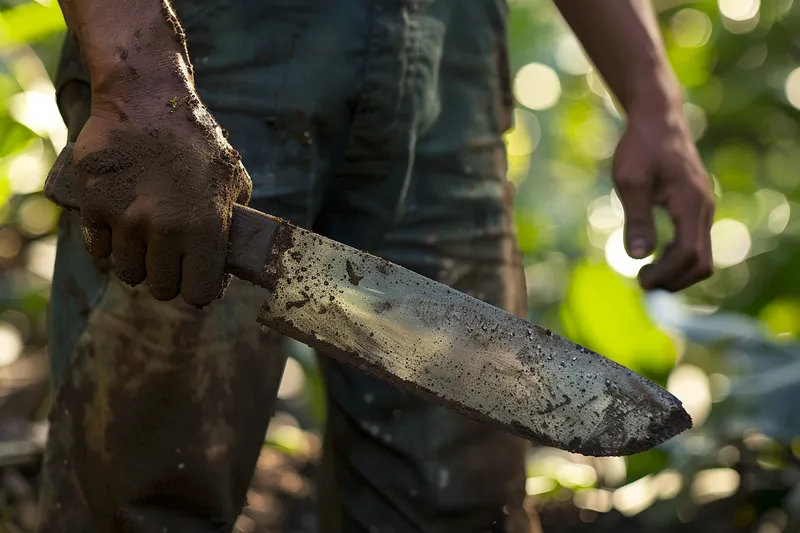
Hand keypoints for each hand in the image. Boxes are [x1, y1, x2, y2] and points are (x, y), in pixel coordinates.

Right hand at [73, 87, 250, 306]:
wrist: (145, 100)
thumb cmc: (197, 141)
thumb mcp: (233, 181)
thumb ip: (231, 225)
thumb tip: (227, 263)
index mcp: (205, 228)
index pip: (197, 294)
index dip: (197, 289)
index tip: (195, 279)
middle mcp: (165, 229)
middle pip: (160, 289)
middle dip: (167, 278)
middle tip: (170, 258)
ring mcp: (126, 219)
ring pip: (128, 272)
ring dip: (138, 261)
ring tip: (147, 237)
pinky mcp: (94, 206)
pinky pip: (99, 249)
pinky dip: (108, 242)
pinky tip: (121, 221)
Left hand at [612, 107, 714, 291]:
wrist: (657, 121)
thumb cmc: (640, 147)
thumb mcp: (631, 181)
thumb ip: (637, 219)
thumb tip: (638, 256)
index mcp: (691, 203)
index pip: (689, 254)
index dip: (666, 274)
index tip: (639, 281)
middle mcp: (704, 209)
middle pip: (702, 263)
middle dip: (674, 280)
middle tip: (642, 283)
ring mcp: (703, 209)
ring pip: (701, 256)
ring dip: (676, 272)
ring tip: (646, 274)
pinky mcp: (696, 209)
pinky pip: (695, 244)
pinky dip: (678, 259)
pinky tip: (654, 258)